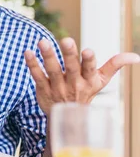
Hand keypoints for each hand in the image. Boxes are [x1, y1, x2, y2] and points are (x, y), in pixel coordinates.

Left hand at [24, 37, 139, 114]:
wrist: (67, 117)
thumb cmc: (85, 91)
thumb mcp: (101, 80)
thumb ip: (115, 65)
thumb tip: (136, 56)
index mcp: (89, 80)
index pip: (90, 70)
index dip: (89, 61)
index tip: (88, 51)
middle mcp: (73, 84)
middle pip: (71, 68)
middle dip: (69, 54)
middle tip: (65, 40)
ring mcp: (57, 87)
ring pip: (52, 71)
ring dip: (47, 56)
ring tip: (42, 41)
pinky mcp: (43, 89)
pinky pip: (37, 76)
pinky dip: (32, 64)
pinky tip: (27, 52)